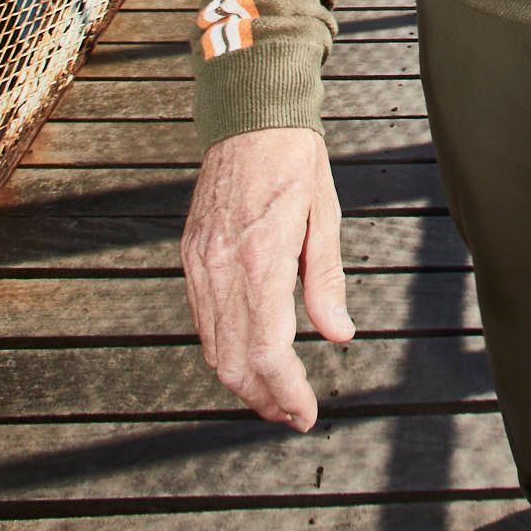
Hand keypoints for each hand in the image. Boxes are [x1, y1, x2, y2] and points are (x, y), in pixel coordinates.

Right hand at [181, 126, 354, 430]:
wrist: (249, 115)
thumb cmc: (294, 159)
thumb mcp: (325, 217)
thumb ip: (326, 282)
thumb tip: (338, 334)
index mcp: (261, 259)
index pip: (267, 353)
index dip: (287, 394)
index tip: (306, 414)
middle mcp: (222, 268)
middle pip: (233, 363)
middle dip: (263, 400)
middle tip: (293, 415)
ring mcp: (200, 263)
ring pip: (212, 348)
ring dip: (242, 382)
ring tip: (275, 394)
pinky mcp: (191, 255)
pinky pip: (203, 319)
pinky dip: (223, 349)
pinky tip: (248, 354)